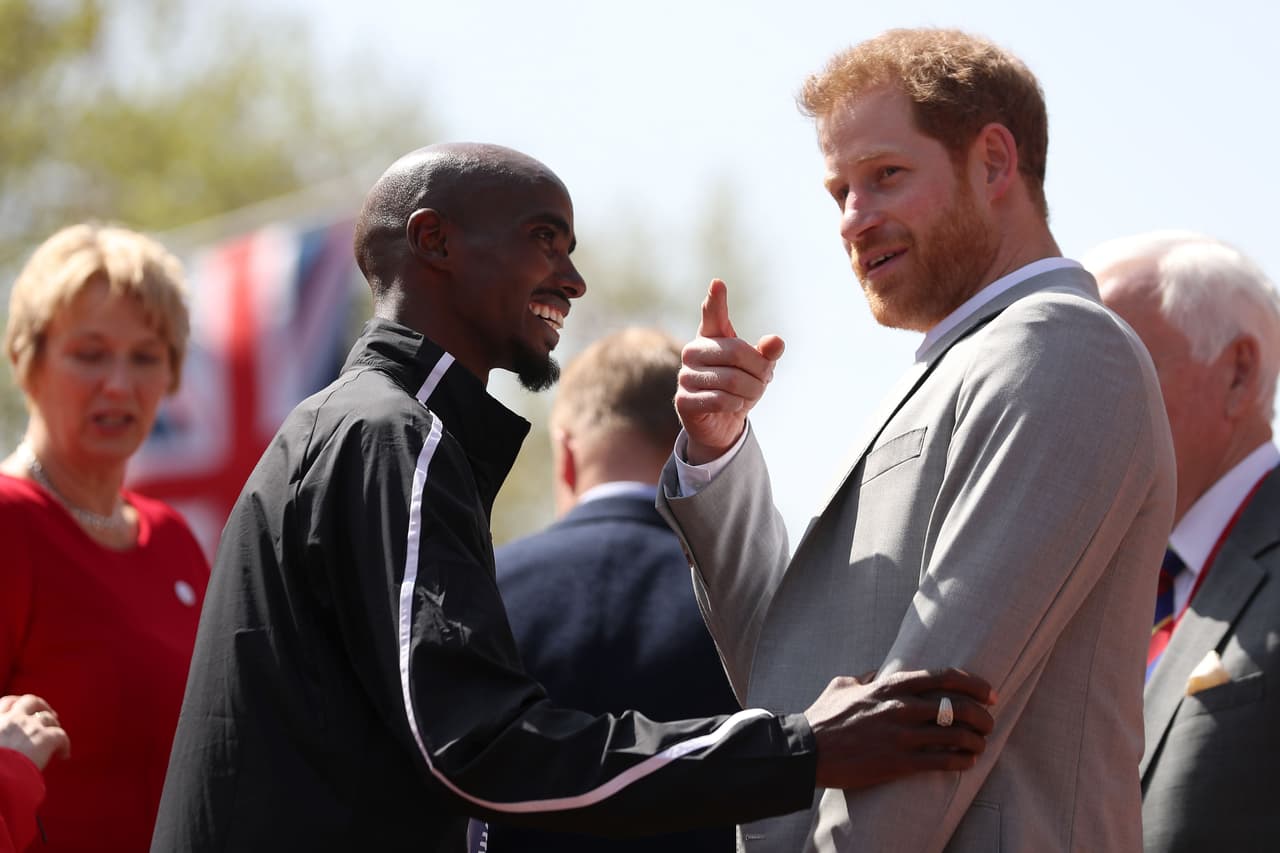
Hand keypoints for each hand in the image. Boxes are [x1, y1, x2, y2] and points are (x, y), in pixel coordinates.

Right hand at [0, 694, 70, 769]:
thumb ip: (1, 738)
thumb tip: (6, 748)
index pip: (6, 703)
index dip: (16, 704)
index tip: (21, 710)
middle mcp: (11, 719)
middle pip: (30, 701)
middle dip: (40, 705)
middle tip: (47, 713)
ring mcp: (29, 726)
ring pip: (48, 717)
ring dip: (53, 724)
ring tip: (54, 735)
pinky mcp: (45, 737)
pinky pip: (61, 735)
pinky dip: (64, 744)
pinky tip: (63, 755)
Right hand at [675, 279, 784, 463]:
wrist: (722, 423)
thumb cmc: (740, 388)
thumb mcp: (759, 369)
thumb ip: (768, 354)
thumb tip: (776, 342)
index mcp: (710, 337)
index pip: (712, 314)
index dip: (715, 300)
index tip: (718, 284)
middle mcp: (693, 352)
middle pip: (735, 352)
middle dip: (759, 370)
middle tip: (765, 381)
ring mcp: (685, 376)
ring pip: (731, 380)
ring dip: (751, 391)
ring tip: (749, 396)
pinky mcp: (683, 400)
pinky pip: (721, 400)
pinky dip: (736, 405)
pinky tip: (732, 406)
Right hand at [803, 669, 996, 789]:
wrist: (807, 750)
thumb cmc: (823, 717)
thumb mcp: (844, 685)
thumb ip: (867, 677)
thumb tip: (880, 672)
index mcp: (889, 686)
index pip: (943, 677)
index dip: (973, 684)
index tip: (988, 693)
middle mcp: (901, 708)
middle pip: (957, 706)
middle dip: (981, 715)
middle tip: (989, 722)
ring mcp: (901, 736)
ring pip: (955, 735)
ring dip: (975, 740)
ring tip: (980, 744)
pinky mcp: (899, 763)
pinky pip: (942, 761)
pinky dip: (961, 761)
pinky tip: (968, 761)